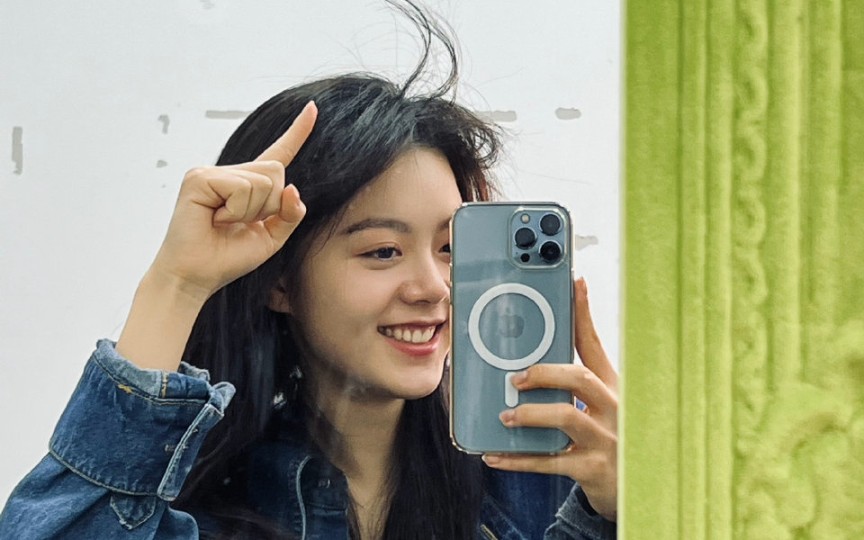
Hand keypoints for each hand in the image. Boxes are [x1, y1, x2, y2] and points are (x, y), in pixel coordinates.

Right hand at [117, 102, 316, 370]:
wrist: (196, 276)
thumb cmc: (227, 258)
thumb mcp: (271, 238)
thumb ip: (289, 214)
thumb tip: (293, 189)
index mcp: (248, 185)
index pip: (279, 154)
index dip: (297, 132)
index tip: (312, 108)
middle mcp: (230, 172)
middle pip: (277, 171)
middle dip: (270, 205)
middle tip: (240, 223)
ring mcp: (212, 171)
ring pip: (263, 181)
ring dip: (251, 211)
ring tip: (224, 223)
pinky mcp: (199, 177)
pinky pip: (242, 188)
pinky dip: (237, 210)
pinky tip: (215, 218)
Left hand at [481, 278, 617, 520]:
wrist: (636, 488)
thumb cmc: (608, 436)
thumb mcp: (600, 405)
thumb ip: (573, 381)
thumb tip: (530, 359)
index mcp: (613, 386)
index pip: (594, 344)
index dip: (583, 313)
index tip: (574, 282)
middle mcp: (614, 408)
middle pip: (580, 378)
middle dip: (544, 373)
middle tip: (515, 378)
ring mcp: (606, 440)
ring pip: (566, 417)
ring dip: (530, 415)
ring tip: (505, 417)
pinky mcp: (593, 469)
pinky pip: (550, 463)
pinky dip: (518, 460)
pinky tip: (494, 455)